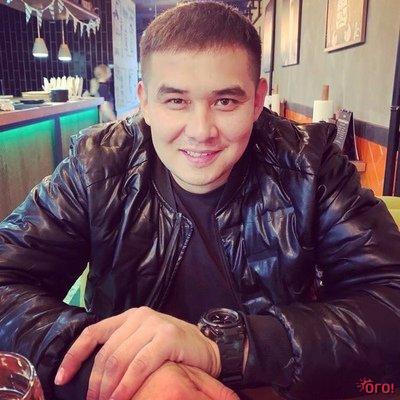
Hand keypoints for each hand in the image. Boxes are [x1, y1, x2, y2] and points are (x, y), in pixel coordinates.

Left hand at [55, 307, 220, 399]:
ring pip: (120, 359)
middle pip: (106, 352)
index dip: (74, 356)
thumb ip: (123, 350)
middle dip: (94, 382)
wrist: (207, 348)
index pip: (93, 333)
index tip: (61, 379)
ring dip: (108, 387)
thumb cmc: (172, 350)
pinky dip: (127, 385)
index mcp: (129, 317)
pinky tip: (121, 398)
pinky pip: (139, 365)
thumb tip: (95, 378)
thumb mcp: (143, 344)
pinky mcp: (167, 338)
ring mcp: (154, 325)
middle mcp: (139, 317)